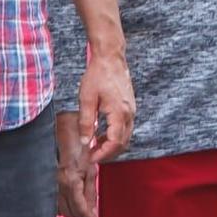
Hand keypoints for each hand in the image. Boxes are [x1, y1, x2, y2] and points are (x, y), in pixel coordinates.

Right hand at [56, 112, 99, 216]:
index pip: (79, 209)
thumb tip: (92, 207)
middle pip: (68, 212)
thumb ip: (91, 186)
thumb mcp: (89, 161)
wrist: (51, 122)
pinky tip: (64, 201)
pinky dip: (58, 203)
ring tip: (78, 211)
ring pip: (57, 207)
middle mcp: (56, 183)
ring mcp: (46, 180)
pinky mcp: (41, 177)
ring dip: (69, 211)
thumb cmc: (73, 137)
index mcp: (70, 179)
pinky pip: (49, 197)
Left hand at [77, 43, 136, 162]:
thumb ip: (86, 122)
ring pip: (125, 136)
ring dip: (112, 145)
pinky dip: (115, 135)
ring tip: (95, 146)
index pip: (114, 142)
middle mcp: (129, 113)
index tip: (91, 157)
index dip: (103, 153)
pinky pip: (125, 127)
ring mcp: (131, 110)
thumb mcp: (86, 98)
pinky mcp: (130, 107)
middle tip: (92, 155)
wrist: (110, 58)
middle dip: (108, 152)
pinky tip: (102, 134)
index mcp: (119, 113)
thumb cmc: (98, 74)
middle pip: (122, 142)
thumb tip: (85, 141)